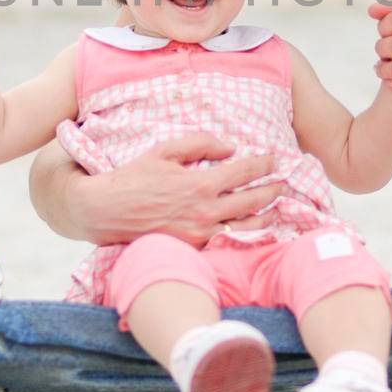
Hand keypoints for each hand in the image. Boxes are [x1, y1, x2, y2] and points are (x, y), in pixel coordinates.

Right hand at [73, 134, 282, 245]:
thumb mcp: (164, 150)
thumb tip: (230, 147)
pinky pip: (227, 240)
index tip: (274, 159)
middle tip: (285, 184)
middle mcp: (204, 211)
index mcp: (199, 184)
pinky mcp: (193, 247)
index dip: (263, 165)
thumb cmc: (134, 177)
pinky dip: (245, 234)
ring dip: (266, 217)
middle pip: (252, 202)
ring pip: (245, 227)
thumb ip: (199, 143)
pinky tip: (253, 228)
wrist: (107, 211)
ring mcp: (200, 233)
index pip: (243, 172)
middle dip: (272, 191)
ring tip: (277, 209)